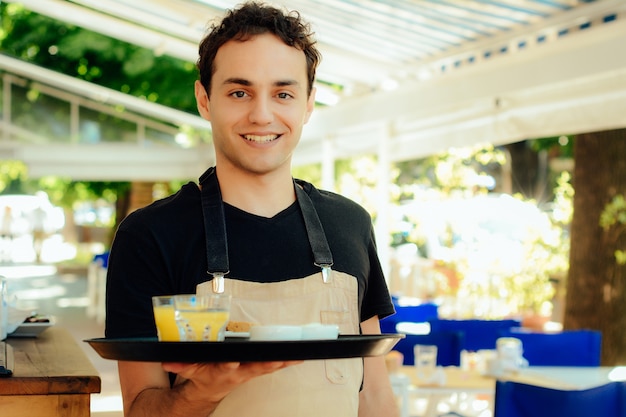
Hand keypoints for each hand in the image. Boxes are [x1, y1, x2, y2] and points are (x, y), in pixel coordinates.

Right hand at [162, 361, 302, 402]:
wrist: (211, 389)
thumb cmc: (203, 374)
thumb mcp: (190, 369)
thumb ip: (180, 363)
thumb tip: (166, 359)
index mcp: (221, 371)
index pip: (225, 367)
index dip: (229, 364)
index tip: (233, 360)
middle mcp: (239, 373)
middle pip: (254, 368)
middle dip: (266, 364)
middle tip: (279, 358)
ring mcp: (250, 372)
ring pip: (268, 367)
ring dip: (282, 362)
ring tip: (298, 355)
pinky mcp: (258, 370)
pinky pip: (274, 365)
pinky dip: (286, 361)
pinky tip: (300, 356)